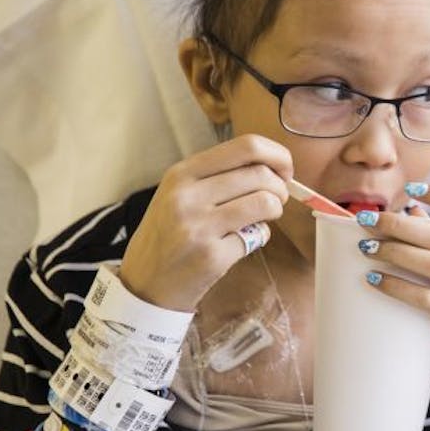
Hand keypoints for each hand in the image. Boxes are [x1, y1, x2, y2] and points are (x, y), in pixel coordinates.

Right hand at [120, 135, 291, 311]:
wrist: (145, 284)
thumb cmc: (169, 235)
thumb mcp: (179, 194)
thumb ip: (219, 176)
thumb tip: (274, 166)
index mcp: (181, 174)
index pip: (246, 146)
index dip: (277, 156)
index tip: (284, 170)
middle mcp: (187, 196)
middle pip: (261, 174)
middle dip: (280, 188)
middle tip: (276, 200)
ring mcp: (198, 226)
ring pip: (266, 202)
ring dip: (275, 210)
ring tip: (261, 218)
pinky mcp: (212, 255)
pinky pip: (258, 236)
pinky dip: (259, 237)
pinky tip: (241, 242)